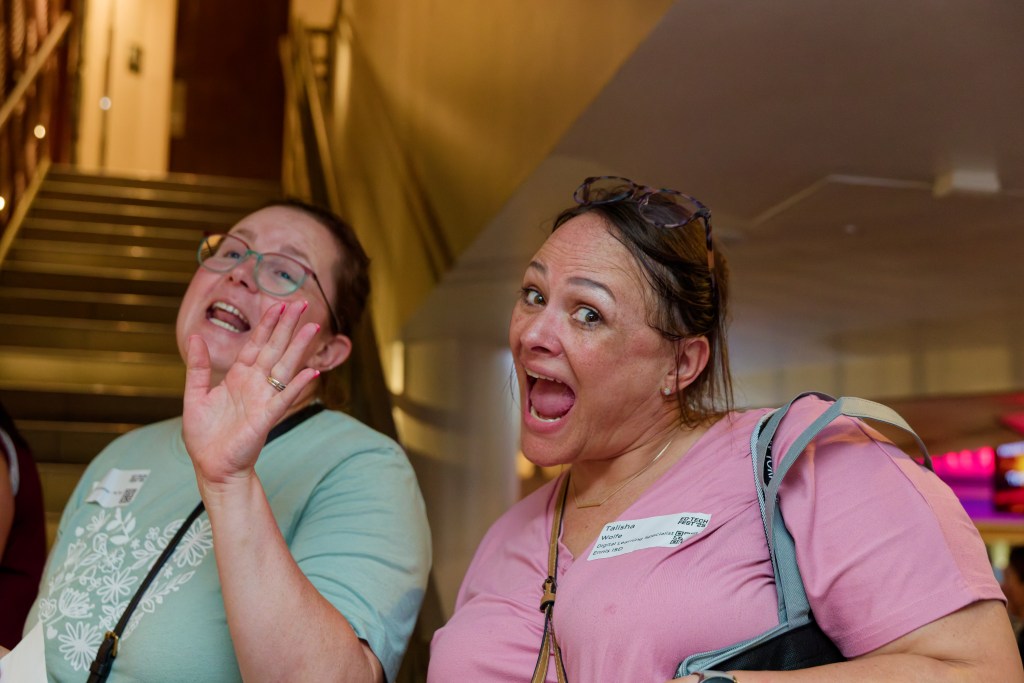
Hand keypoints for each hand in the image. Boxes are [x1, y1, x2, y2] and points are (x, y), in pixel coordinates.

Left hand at [182, 301, 320, 487]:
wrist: (212, 467)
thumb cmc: (205, 436)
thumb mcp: (194, 396)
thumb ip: (198, 368)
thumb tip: (196, 337)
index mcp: (238, 377)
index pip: (256, 344)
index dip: (267, 324)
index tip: (278, 304)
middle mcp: (255, 384)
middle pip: (274, 348)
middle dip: (287, 326)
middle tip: (302, 303)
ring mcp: (263, 399)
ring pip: (283, 367)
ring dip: (298, 347)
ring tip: (312, 328)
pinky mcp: (265, 418)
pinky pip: (283, 399)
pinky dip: (296, 386)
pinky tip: (310, 372)